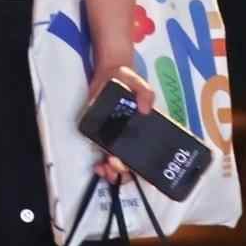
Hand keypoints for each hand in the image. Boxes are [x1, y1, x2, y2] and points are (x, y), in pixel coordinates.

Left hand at [87, 57, 153, 185]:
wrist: (109, 73)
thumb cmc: (128, 80)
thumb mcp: (140, 85)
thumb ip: (146, 94)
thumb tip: (146, 109)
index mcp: (143, 131)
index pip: (148, 155)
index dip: (142, 166)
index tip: (132, 166)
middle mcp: (131, 137)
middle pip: (130, 164)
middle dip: (122, 171)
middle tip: (114, 164)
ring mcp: (115, 137)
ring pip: (116, 162)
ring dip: (110, 171)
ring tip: (104, 168)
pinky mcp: (101, 133)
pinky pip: (102, 151)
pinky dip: (100, 162)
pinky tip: (97, 164)